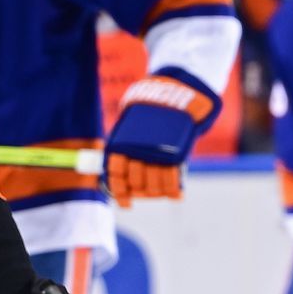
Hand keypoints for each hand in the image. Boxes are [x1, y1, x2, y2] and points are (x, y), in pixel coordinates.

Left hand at [105, 70, 219, 206]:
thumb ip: (125, 144)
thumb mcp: (132, 121)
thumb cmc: (151, 108)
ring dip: (156, 192)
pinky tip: (176, 193)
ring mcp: (156, 153)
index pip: (115, 173)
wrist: (177, 89)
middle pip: (136, 182)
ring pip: (153, 185)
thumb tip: (117, 170)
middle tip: (145, 192)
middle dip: (140, 191)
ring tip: (160, 191)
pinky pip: (173, 179)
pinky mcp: (176, 154)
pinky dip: (174, 189)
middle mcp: (137, 149)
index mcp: (121, 142)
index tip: (126, 204)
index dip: (119, 192)